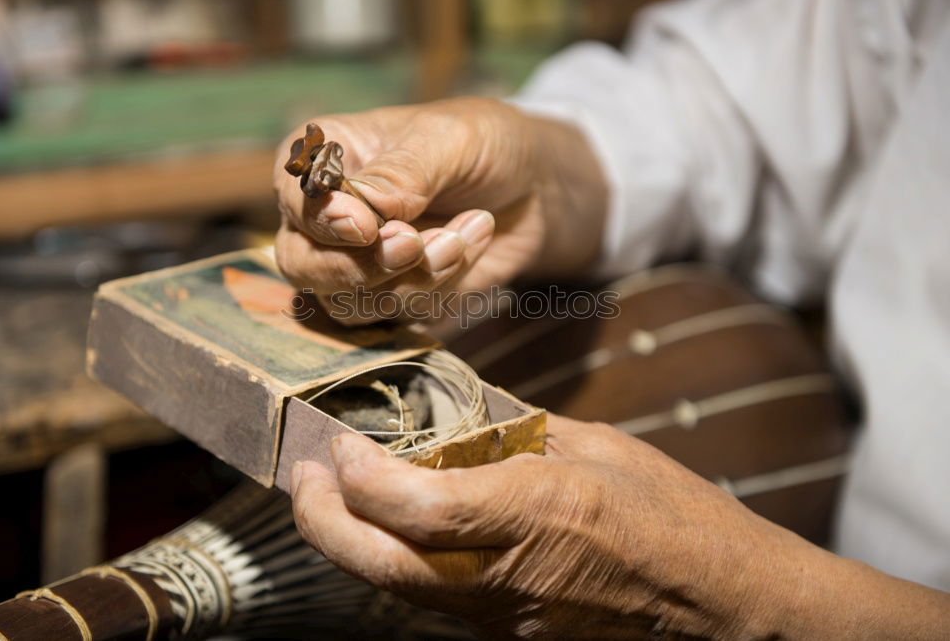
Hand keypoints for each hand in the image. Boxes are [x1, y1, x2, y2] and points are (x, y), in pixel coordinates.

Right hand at [273, 98, 606, 323]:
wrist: (535, 187)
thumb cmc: (484, 144)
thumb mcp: (450, 140)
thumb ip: (402, 171)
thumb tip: (363, 209)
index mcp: (325, 158)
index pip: (294, 197)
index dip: (322, 220)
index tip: (365, 226)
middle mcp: (328, 216)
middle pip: (302, 265)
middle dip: (360, 267)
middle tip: (415, 246)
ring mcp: (357, 263)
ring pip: (350, 301)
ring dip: (415, 276)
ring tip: (467, 231)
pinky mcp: (393, 299)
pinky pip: (399, 317)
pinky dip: (440, 288)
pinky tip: (473, 242)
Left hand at [290, 415, 949, 638]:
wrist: (723, 609)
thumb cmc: (676, 518)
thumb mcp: (599, 448)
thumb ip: (517, 432)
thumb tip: (458, 411)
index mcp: (539, 510)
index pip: (416, 506)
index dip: (360, 477)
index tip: (341, 444)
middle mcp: (510, 576)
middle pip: (383, 566)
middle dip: (323, 522)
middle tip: (306, 478)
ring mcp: (507, 619)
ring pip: (399, 592)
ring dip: (351, 545)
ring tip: (332, 499)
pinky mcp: (512, 637)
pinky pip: (436, 604)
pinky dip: (398, 566)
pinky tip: (395, 531)